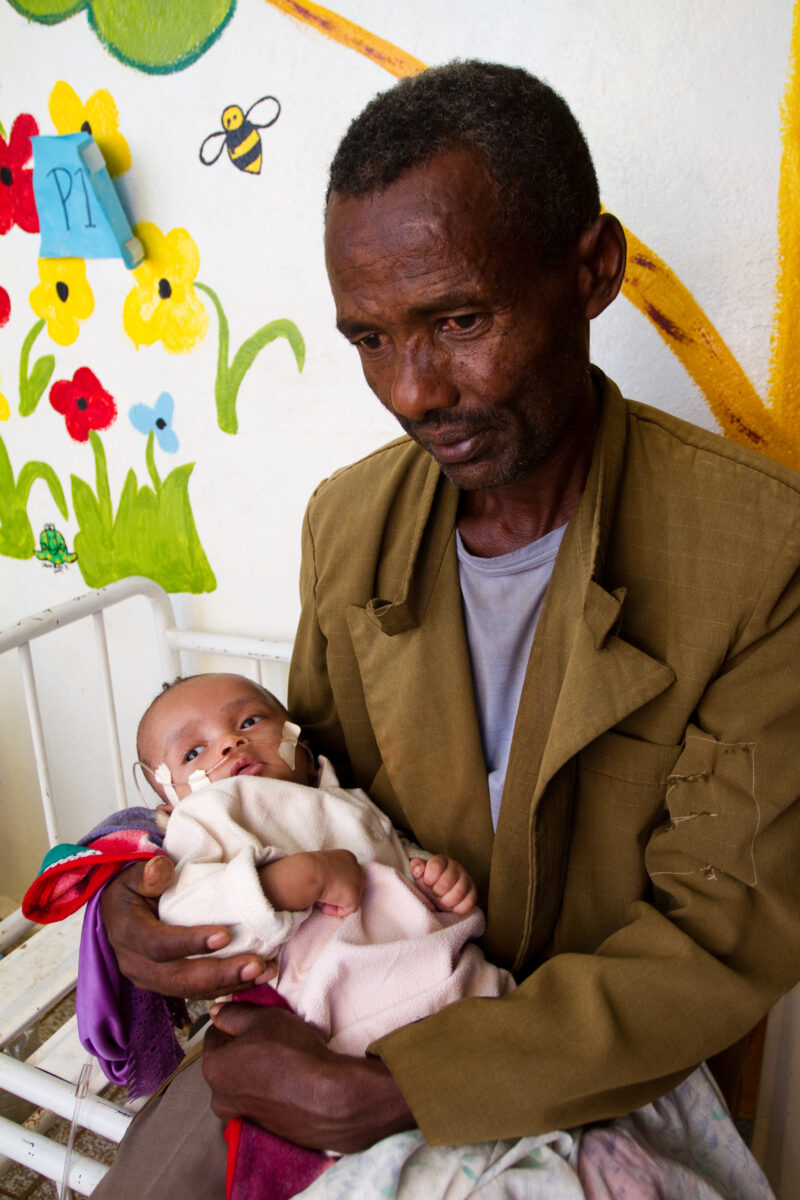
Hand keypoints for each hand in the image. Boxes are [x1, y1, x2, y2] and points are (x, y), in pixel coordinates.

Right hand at [100, 858, 274, 998]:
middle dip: (220, 973)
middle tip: (255, 964)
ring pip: (192, 990)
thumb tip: (161, 868)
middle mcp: (137, 965)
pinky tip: (257, 977)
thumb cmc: (131, 889)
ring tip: (264, 971)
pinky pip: (200, 992)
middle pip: (179, 978)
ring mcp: (152, 979)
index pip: (159, 945)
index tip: (225, 935)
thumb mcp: (132, 875)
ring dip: (231, 983)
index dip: (190, 943)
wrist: (118, 913)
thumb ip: (147, 873)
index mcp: (128, 934)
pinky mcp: (168, 986)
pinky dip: (230, 986)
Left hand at [203, 1002, 413, 1152]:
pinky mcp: (260, 1130)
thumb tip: (216, 1012)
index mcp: (213, 1068)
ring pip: (242, 1082)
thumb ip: (233, 1013)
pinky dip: (267, 1092)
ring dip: (255, 1072)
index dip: (236, 1023)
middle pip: (227, 1060)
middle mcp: (218, 1097)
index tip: (256, 1023)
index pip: (215, 1034)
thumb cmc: (294, 1054)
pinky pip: (258, 1101)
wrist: (328, 1099)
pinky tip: (287, 1083)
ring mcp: (238, 1117)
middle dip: (244, 1049)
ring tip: (283, 1063)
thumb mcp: (264, 1018)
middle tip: (272, 1041)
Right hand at [313, 849, 364, 915]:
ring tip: (321, 899)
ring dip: (335, 901)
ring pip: (349, 897)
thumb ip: (330, 871)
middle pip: (350, 885)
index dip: (335, 882)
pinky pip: (348, 909)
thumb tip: (326, 883)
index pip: (346, 873)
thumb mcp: (321, 864)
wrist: (309, 873)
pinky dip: (335, 910)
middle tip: (323, 894)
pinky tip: (324, 905)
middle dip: (338, 891)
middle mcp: (356, 867)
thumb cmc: (308, 868)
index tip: (324, 886)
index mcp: (347, 857)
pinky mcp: (355, 896)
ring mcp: (358, 882)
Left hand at [409, 855, 476, 913]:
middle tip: (435, 893)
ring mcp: (467, 879)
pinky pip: (468, 903)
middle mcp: (457, 867)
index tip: (427, 883)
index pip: (436, 867)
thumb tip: (418, 869)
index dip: (429, 879)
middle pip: (446, 882)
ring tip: (442, 900)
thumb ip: (416, 866)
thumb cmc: (429, 882)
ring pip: (458, 893)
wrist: (440, 891)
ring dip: (446, 901)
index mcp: (442, 860)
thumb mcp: (419, 874)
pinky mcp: (473, 893)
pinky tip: (451, 905)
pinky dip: (458, 908)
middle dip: (437, 891)